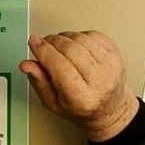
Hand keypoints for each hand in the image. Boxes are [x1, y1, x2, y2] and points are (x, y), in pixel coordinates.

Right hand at [19, 31, 139, 142]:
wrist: (110, 110)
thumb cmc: (82, 109)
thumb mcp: (54, 104)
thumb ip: (39, 83)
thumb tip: (27, 65)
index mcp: (83, 99)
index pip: (60, 67)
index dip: (44, 51)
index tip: (34, 43)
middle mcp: (101, 82)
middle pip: (70, 50)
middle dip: (52, 42)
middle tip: (45, 45)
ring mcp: (111, 67)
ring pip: (80, 39)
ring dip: (64, 37)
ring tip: (59, 46)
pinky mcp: (117, 55)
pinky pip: (93, 34)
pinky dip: (79, 35)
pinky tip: (76, 45)